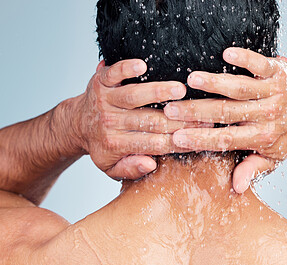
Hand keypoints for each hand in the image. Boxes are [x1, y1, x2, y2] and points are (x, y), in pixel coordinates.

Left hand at [75, 59, 203, 179]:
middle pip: (150, 120)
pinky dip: (126, 68)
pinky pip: (114, 74)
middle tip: (203, 112)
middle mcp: (110, 124)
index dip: (181, 139)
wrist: (76, 124)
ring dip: (157, 91)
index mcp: (116, 146)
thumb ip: (130, 169)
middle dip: (178, 117)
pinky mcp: (100, 82)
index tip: (203, 132)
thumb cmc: (102, 146)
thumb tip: (151, 164)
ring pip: (133, 96)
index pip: (155, 144)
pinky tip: (142, 65)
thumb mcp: (111, 168)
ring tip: (180, 89)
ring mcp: (105, 101)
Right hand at [164, 48, 286, 192]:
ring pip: (240, 88)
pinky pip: (259, 65)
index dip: (200, 139)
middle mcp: (267, 115)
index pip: (225, 139)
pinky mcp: (277, 72)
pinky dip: (245, 58)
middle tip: (171, 109)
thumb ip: (253, 169)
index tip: (176, 137)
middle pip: (227, 113)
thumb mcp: (273, 158)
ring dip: (215, 83)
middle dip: (196, 111)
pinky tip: (226, 53)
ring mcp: (273, 92)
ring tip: (191, 80)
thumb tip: (237, 188)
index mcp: (262, 137)